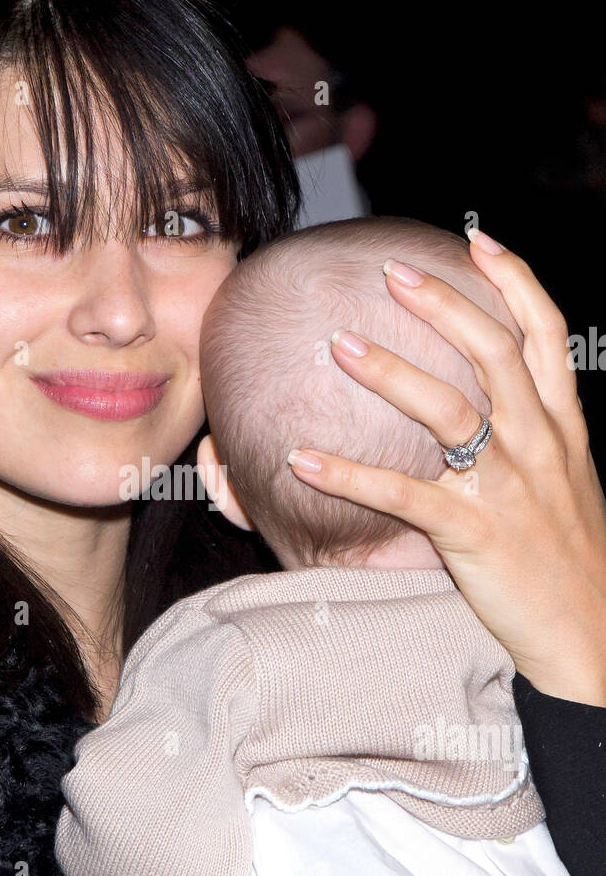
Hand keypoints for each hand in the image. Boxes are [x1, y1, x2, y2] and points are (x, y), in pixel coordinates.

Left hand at [288, 230, 605, 705]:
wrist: (590, 636)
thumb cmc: (570, 562)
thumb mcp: (568, 487)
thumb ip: (536, 439)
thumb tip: (493, 409)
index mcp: (563, 429)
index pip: (546, 335)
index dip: (515, 280)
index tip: (477, 239)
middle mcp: (540, 446)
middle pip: (494, 352)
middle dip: (443, 303)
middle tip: (390, 270)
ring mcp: (508, 488)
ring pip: (450, 409)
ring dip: (391, 370)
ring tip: (338, 343)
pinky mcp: (473, 534)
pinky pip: (402, 494)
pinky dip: (348, 473)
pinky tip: (299, 458)